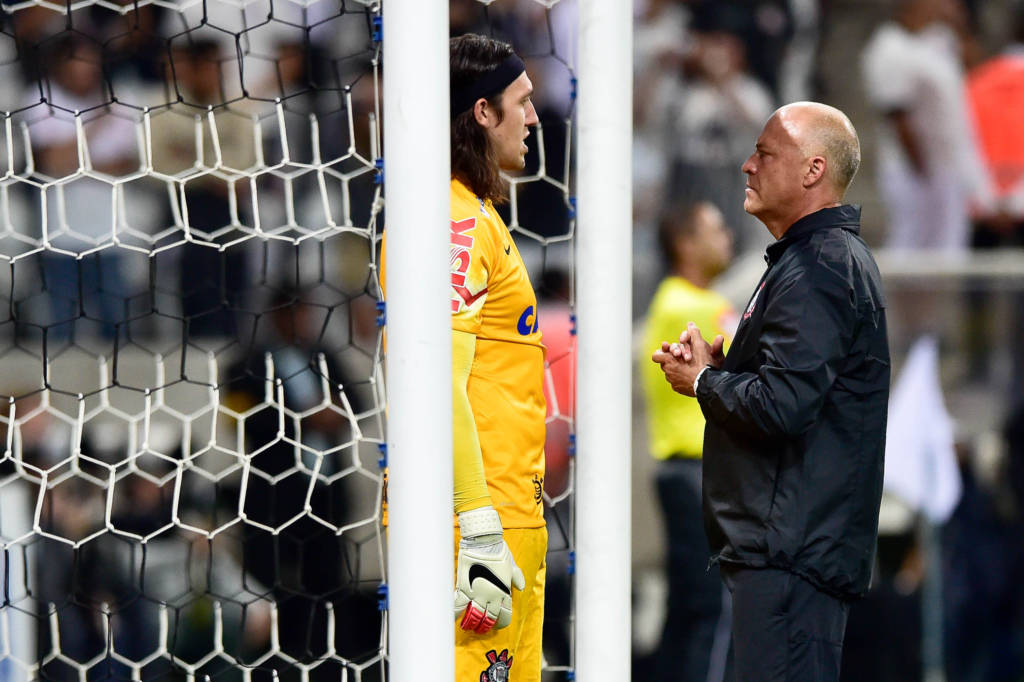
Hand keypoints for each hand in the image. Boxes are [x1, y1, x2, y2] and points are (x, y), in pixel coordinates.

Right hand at [454, 506, 525, 633]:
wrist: (484, 541)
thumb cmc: (498, 550)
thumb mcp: (512, 564)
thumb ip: (517, 577)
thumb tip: (521, 587)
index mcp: (504, 592)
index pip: (505, 615)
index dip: (501, 623)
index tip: (497, 624)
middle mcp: (491, 596)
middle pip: (489, 619)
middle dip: (485, 626)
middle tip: (481, 628)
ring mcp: (477, 593)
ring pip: (474, 616)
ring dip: (472, 624)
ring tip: (469, 626)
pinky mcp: (464, 588)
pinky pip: (458, 606)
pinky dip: (455, 615)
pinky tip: (453, 619)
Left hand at [651, 322, 724, 396]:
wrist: (709, 384)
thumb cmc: (704, 364)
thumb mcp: (701, 345)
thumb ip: (694, 334)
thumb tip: (691, 324)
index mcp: (669, 360)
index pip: (656, 356)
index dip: (662, 353)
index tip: (669, 352)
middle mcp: (668, 371)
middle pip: (665, 364)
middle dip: (672, 361)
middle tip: (682, 358)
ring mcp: (673, 382)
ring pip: (671, 373)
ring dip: (677, 370)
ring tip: (688, 367)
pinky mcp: (678, 389)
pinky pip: (677, 382)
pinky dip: (682, 379)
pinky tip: (691, 377)